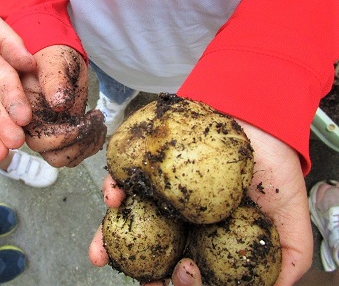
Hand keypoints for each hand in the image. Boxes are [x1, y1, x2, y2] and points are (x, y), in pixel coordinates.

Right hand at [22, 45, 106, 166]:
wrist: (59, 58)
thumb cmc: (53, 55)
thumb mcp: (54, 62)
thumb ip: (55, 81)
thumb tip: (60, 104)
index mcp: (24, 113)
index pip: (40, 140)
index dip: (65, 137)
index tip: (84, 119)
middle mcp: (32, 128)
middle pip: (53, 156)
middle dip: (79, 143)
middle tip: (95, 120)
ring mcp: (48, 133)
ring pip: (65, 159)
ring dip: (87, 146)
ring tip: (98, 123)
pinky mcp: (62, 134)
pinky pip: (75, 152)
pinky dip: (91, 144)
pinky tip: (98, 125)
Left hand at [89, 121, 312, 285]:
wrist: (262, 122)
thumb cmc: (275, 170)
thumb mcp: (291, 223)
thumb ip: (287, 262)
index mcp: (207, 238)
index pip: (187, 269)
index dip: (180, 284)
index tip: (178, 280)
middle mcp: (179, 219)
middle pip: (153, 252)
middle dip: (139, 271)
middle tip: (141, 280)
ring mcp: (161, 192)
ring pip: (131, 220)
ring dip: (108, 239)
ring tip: (99, 254)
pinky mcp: (150, 165)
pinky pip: (127, 178)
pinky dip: (114, 188)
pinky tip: (113, 197)